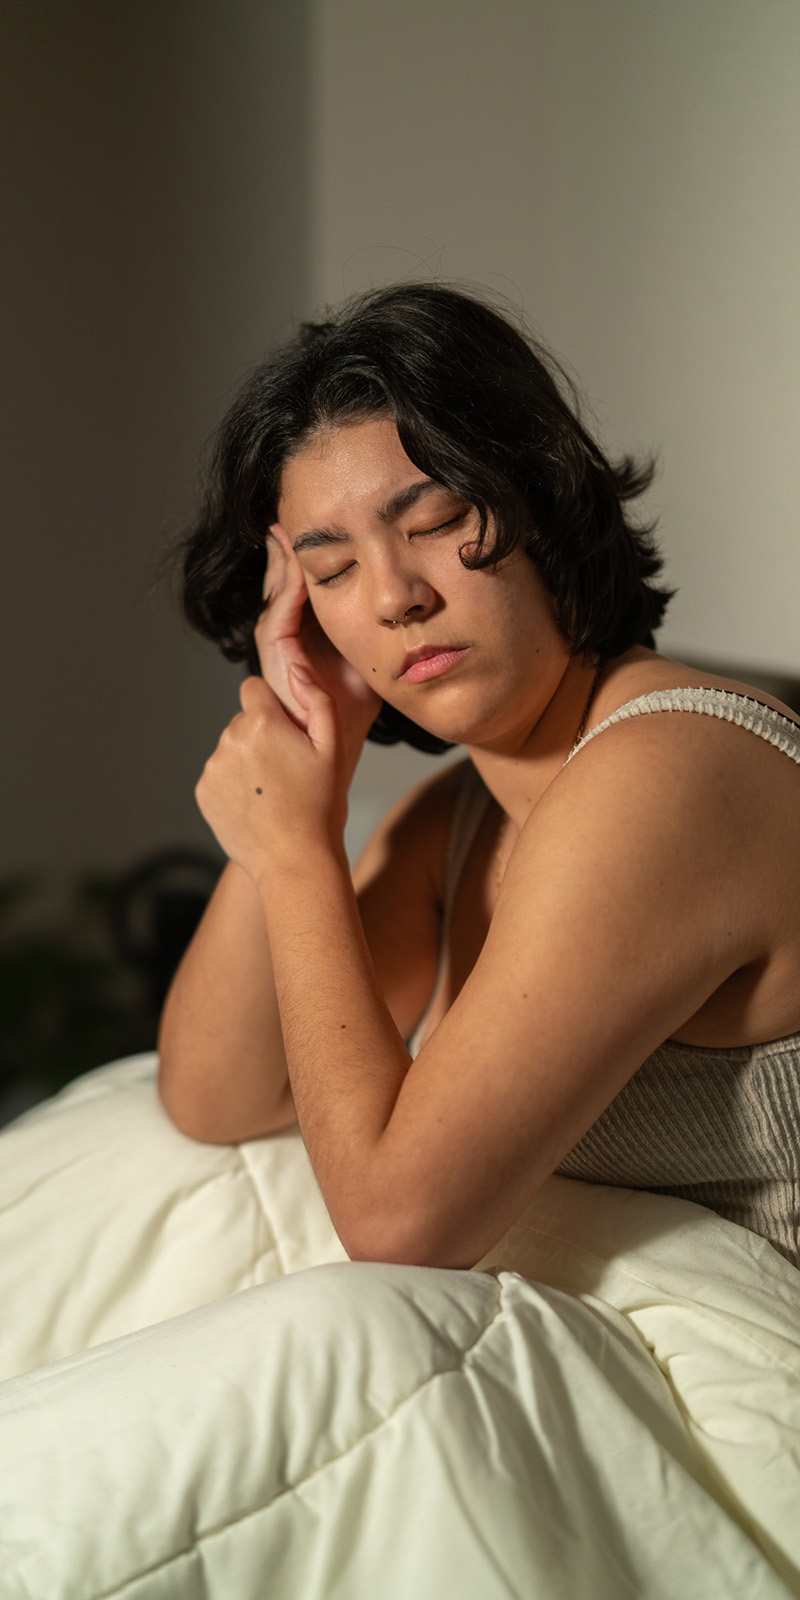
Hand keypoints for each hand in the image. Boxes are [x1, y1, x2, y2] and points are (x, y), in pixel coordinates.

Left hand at [195, 528, 379, 880]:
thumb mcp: (333, 748)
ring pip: (231, 747)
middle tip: (288, 769)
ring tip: (275, 791)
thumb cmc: (320, 805)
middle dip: (263, 735)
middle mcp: (229, 739)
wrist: (294, 861)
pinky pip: (220, 774)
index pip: (253, 688)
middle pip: (244, 720)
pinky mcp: (203, 792)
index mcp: (260, 722)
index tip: (290, 734)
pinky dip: (235, 784)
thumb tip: (295, 668)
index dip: (274, 708)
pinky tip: (259, 804)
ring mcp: (212, 767)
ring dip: (249, 760)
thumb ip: (317, 699)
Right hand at [255, 525, 378, 766]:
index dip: (305, 561)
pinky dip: (286, 591)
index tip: (313, 529)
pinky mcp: (276, 667)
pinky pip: (277, 620)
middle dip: (285, 554)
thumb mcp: (370, 664)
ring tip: (285, 530)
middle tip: (288, 515)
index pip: (302, 593)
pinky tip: (296, 565)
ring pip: (276, 598)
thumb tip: (405, 607)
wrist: (332, 757)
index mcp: (307, 643)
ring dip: (281, 565)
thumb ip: (376, 637)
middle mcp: (287, 646)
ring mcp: (277, 656)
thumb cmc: (350, 719)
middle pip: (283, 588)